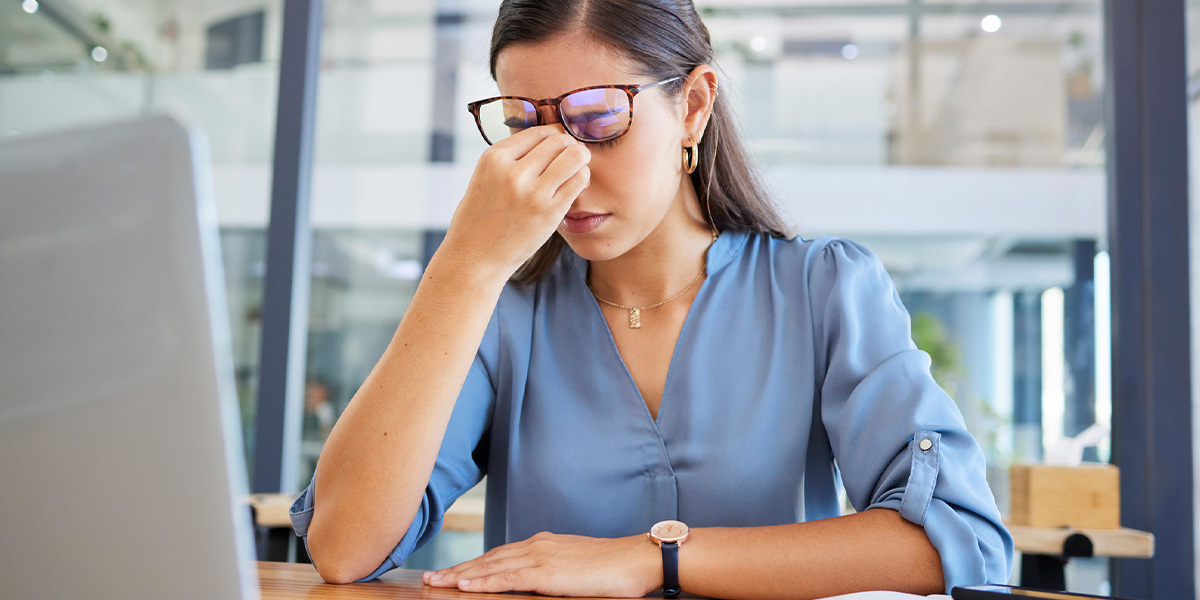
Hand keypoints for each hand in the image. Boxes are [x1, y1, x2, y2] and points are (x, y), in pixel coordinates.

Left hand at [421, 531, 660, 596]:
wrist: (638, 560)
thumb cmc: (615, 569)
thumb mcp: (576, 570)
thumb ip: (552, 575)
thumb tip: (539, 586)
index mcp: (543, 544)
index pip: (498, 556)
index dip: (472, 564)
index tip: (450, 573)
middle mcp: (537, 545)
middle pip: (487, 559)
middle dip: (456, 569)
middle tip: (429, 578)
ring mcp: (540, 556)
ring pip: (490, 566)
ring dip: (460, 574)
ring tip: (435, 582)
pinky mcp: (547, 572)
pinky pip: (506, 578)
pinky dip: (482, 580)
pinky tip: (463, 584)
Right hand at [441, 125, 590, 279]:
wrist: (474, 258)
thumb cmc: (480, 219)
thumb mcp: (484, 178)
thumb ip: (510, 159)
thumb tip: (545, 140)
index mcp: (494, 158)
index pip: (538, 131)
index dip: (553, 136)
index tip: (557, 147)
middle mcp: (513, 171)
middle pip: (559, 140)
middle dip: (569, 146)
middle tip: (570, 158)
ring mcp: (532, 192)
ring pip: (574, 156)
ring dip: (580, 160)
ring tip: (575, 170)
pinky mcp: (549, 212)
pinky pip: (579, 181)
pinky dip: (582, 179)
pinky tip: (574, 186)